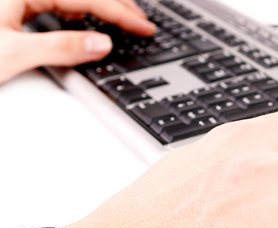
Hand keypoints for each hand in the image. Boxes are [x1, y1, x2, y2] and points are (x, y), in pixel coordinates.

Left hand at [0, 0, 154, 83]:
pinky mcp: (14, 11)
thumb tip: (101, 45)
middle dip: (118, 6)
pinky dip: (82, 14)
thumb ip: (60, 48)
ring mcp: (20, 2)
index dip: (121, 14)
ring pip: (75, 1)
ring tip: (123, 20)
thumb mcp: (13, 53)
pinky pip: (60, 7)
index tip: (145, 28)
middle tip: (143, 23)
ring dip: (103, 8)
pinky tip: (86, 22)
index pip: (89, 0)